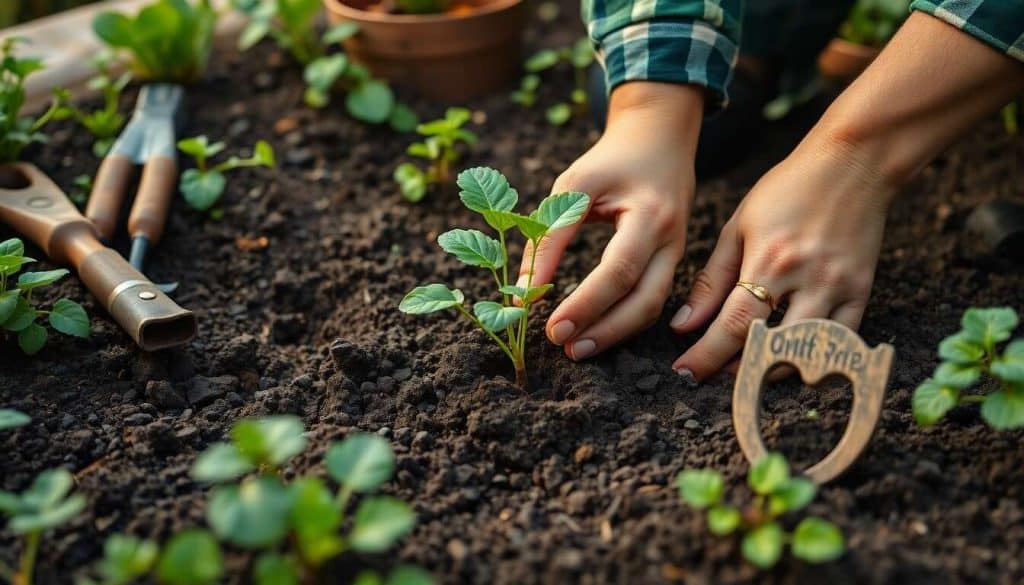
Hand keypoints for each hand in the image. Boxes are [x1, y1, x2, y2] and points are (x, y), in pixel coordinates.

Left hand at [517, 82, 703, 360]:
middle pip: (644, 300)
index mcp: (650, 215)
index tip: (551, 327)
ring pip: (653, 307)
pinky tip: (599, 331)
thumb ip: (549, 236)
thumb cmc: (611, 160)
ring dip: (615, 333)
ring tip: (578, 348)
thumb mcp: (574, 186)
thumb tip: (524, 292)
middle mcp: (672, 238)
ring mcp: (678, 251)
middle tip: (565, 348)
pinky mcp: (674, 259)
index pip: (617, 270)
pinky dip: (626, 320)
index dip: (585, 304)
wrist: (660, 136)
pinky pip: (653, 299)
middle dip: (604, 331)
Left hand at [670, 135, 893, 380]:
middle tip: (710, 374)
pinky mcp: (863, 292)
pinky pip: (839, 344)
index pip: (734, 325)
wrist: (853, 162)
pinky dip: (813, 360)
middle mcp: (808, 279)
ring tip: (743, 367)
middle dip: (734, 370)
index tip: (684, 371)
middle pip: (770, 347)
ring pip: (807, 355)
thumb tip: (684, 325)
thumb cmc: (788, 189)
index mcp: (770, 259)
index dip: (706, 356)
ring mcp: (840, 288)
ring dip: (772, 370)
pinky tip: (787, 360)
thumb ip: (711, 280)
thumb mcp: (739, 227)